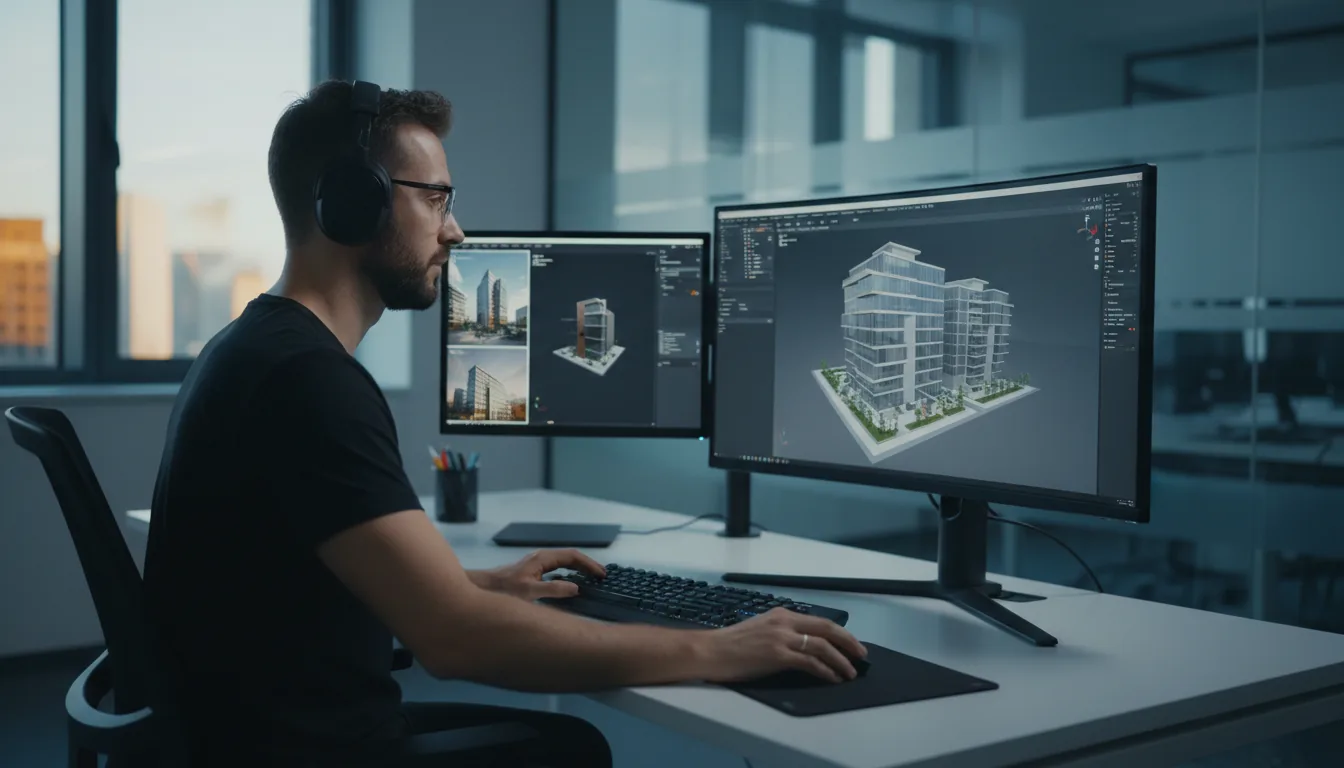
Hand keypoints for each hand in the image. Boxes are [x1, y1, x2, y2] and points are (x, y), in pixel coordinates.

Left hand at [482, 549, 605, 600]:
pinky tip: (571, 583)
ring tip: (592, 578)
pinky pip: (557, 568)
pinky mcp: (533, 571)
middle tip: (602, 576)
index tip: (601, 574)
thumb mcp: (530, 592)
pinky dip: (569, 573)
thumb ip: (553, 590)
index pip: (572, 556)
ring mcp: (537, 563)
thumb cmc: (503, 589)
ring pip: (564, 562)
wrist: (483, 587)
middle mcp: (541, 557)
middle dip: (587, 565)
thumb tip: (576, 588)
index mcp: (542, 558)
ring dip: (579, 568)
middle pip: (570, 557)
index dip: (589, 564)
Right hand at [698, 608, 867, 683]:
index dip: (839, 632)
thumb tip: (802, 645)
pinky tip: (832, 678)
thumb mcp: (760, 629)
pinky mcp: (777, 655)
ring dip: (840, 660)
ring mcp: (781, 638)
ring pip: (822, 646)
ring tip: (850, 673)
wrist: (710, 651)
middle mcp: (784, 622)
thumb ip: (781, 633)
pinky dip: (825, 671)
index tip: (851, 643)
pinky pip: (810, 663)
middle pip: (826, 628)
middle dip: (848, 642)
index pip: (818, 621)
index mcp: (781, 614)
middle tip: (861, 655)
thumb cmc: (730, 645)